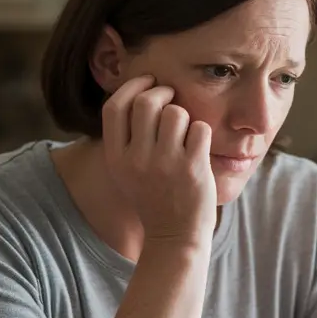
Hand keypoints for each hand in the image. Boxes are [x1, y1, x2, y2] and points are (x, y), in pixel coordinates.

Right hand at [102, 75, 215, 249]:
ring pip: (176, 112)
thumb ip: (126, 138)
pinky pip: (199, 128)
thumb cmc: (154, 197)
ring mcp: (165, 164)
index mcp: (116, 158)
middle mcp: (137, 159)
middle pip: (146, 102)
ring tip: (185, 132)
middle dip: (163, 92)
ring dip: (184, 116)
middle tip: (172, 97)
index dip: (132, 86)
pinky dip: (202, 132)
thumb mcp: (126, 172)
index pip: (114, 107)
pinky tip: (199, 146)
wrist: (174, 236)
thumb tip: (139, 93)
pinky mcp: (193, 168)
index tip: (147, 81)